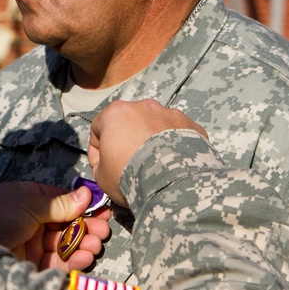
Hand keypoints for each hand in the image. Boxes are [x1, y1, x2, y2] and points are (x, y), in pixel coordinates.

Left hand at [0, 182, 109, 269]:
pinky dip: (73, 260)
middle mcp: (35, 220)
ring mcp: (35, 243)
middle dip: (87, 228)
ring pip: (66, 244)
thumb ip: (59, 204)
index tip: (102, 212)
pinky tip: (84, 257)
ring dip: (83, 244)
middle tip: (103, 232)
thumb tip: (86, 194)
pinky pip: (58, 262)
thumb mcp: (29, 204)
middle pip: (69, 224)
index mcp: (33, 199)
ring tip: (95, 245)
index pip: (65, 202)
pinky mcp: (33, 264)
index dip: (85, 207)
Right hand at [89, 99, 207, 206]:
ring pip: (156, 126)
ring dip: (152, 142)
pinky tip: (173, 164)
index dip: (98, 149)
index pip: (99, 127)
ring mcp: (169, 114)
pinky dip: (174, 146)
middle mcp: (143, 107)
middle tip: (128, 164)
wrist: (170, 183)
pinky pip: (179, 134)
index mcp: (116, 113)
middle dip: (128, 141)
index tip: (101, 165)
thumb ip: (101, 166)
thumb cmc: (130, 176)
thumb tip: (107, 166)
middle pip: (130, 123)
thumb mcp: (102, 177)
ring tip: (154, 165)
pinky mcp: (190, 125)